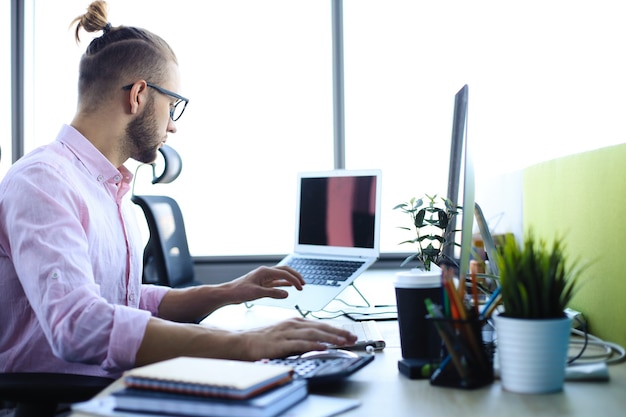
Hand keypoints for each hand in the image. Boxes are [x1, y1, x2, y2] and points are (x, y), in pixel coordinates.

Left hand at [228, 265, 305, 303]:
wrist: (229, 293)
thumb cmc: (239, 291)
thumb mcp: (257, 293)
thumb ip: (273, 293)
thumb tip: (287, 293)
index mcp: (264, 272)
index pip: (284, 273)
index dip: (294, 280)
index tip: (301, 287)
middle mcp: (265, 273)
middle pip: (285, 271)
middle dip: (295, 276)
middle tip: (303, 284)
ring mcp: (264, 278)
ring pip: (281, 276)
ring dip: (291, 280)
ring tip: (300, 285)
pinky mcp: (262, 284)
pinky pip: (276, 282)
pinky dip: (284, 284)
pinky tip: (289, 287)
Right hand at [239, 318, 357, 360]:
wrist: (243, 342)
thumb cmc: (264, 340)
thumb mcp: (286, 336)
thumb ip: (301, 337)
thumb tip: (319, 343)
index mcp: (295, 322)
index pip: (320, 325)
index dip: (337, 329)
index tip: (349, 334)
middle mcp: (293, 325)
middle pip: (320, 327)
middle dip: (338, 332)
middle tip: (353, 337)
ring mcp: (286, 333)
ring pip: (313, 333)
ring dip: (330, 337)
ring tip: (343, 341)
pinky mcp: (280, 343)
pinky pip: (299, 344)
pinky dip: (313, 345)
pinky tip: (322, 347)